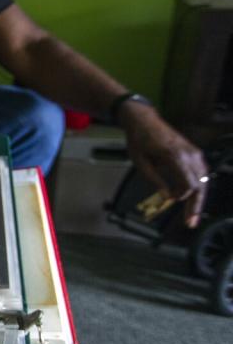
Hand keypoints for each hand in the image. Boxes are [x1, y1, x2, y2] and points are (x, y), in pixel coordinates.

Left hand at [120, 103, 208, 226]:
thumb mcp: (140, 162)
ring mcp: (194, 153)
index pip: (189, 184)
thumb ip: (155, 180)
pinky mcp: (195, 152)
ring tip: (192, 214)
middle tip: (191, 223)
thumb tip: (167, 197)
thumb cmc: (139, 141)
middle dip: (196, 206)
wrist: (144, 121)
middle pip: (200, 185)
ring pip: (204, 181)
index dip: (183, 198)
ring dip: (198, 198)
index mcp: (174, 157)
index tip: (172, 202)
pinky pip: (201, 173)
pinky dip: (198, 186)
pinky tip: (191, 198)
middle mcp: (189, 155)